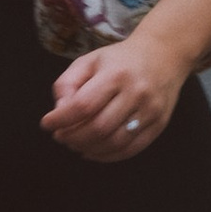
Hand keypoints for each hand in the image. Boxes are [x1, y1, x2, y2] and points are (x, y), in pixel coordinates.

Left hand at [42, 34, 186, 160]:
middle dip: (73, 137)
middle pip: (98, 128)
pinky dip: (107, 156)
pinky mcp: (159, 124)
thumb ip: (67, 84)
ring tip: (74, 144)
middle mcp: (136, 93)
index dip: (61, 119)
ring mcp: (150, 111)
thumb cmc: (119, 60)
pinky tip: (92, 151)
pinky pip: (131, 149)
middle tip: (61, 136)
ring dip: (88, 149)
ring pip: (114, 143)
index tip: (47, 124)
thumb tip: (59, 113)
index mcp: (116, 74)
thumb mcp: (89, 61)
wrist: (163, 55)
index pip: (83, 105)